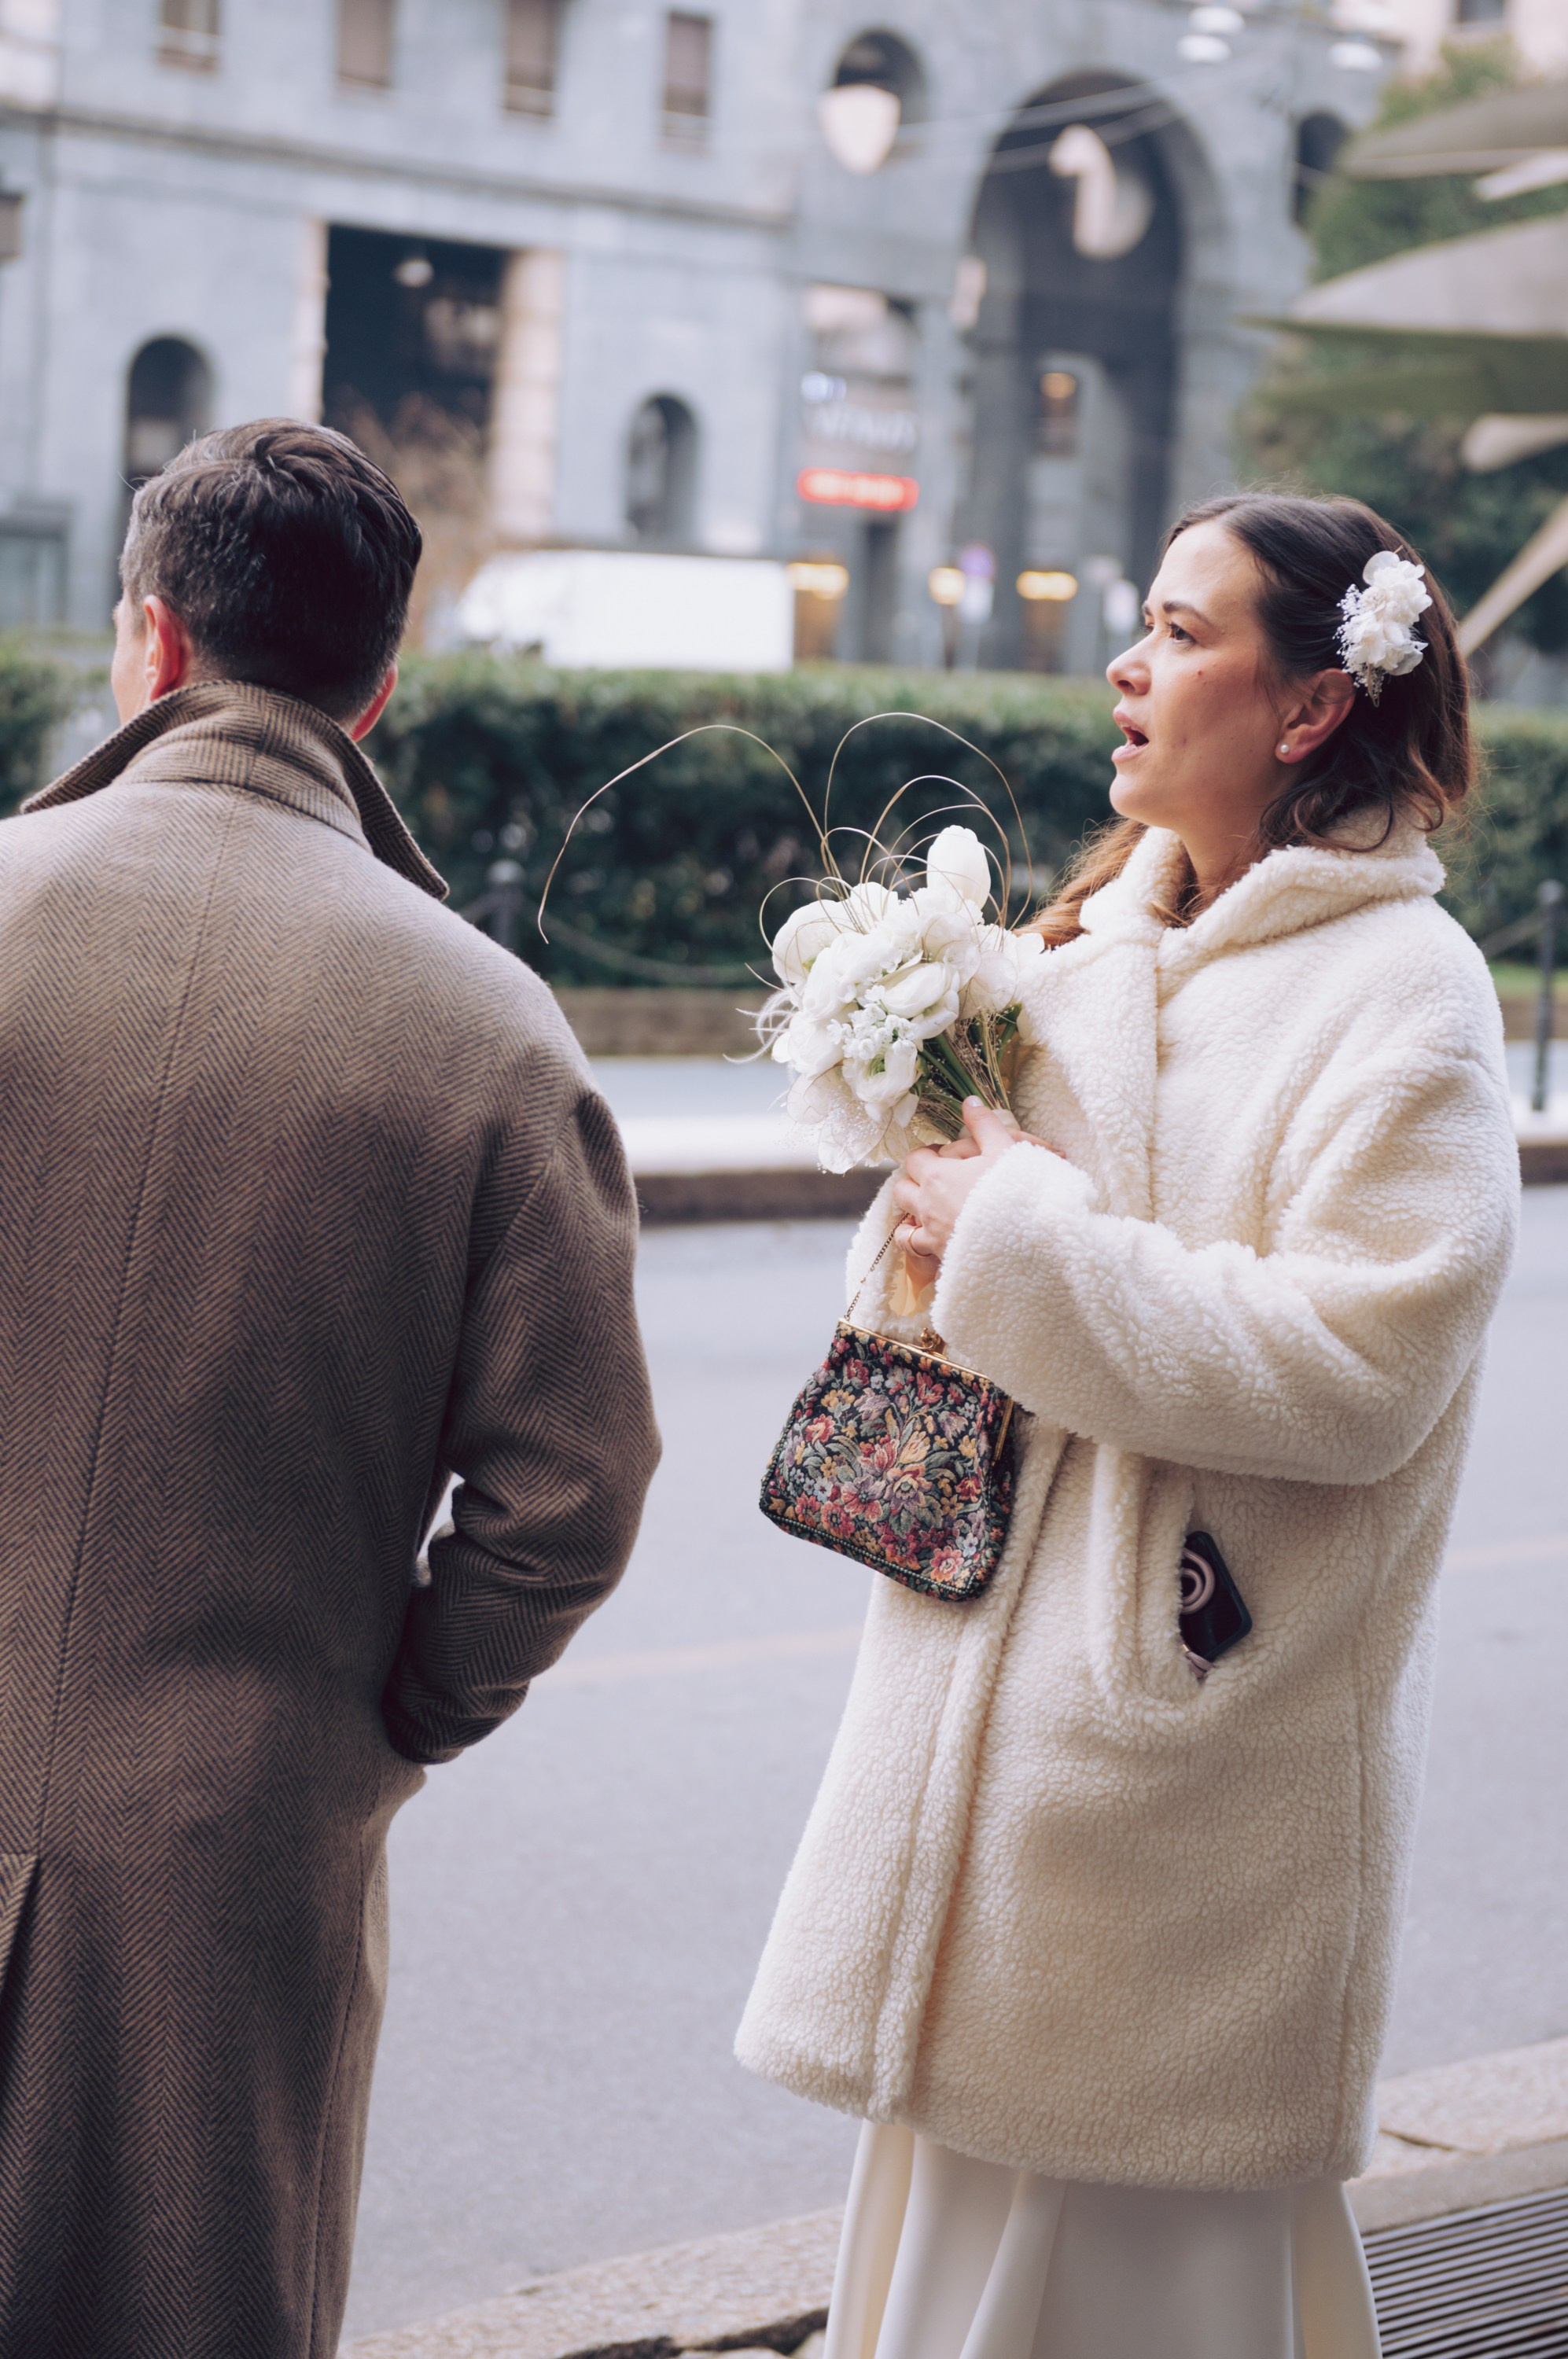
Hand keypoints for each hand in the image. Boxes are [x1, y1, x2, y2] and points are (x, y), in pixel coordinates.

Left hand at [892, 1101, 1055, 1282]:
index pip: (916, 1158)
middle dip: (916, 1182)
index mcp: (939, 1177)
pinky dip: (919, 1244)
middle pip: (903, 1189)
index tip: (946, 1156)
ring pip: (904, 1224)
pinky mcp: (943, 1259)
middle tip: (940, 1181)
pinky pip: (917, 1252)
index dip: (929, 1154)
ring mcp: (933, 1236)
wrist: (1034, 1241)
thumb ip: (984, 1124)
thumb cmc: (1018, 1193)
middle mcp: (928, 1207)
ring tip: (936, 1212)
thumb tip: (969, 1101)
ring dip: (914, 1215)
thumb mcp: (1004, 1149)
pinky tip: (935, 1239)